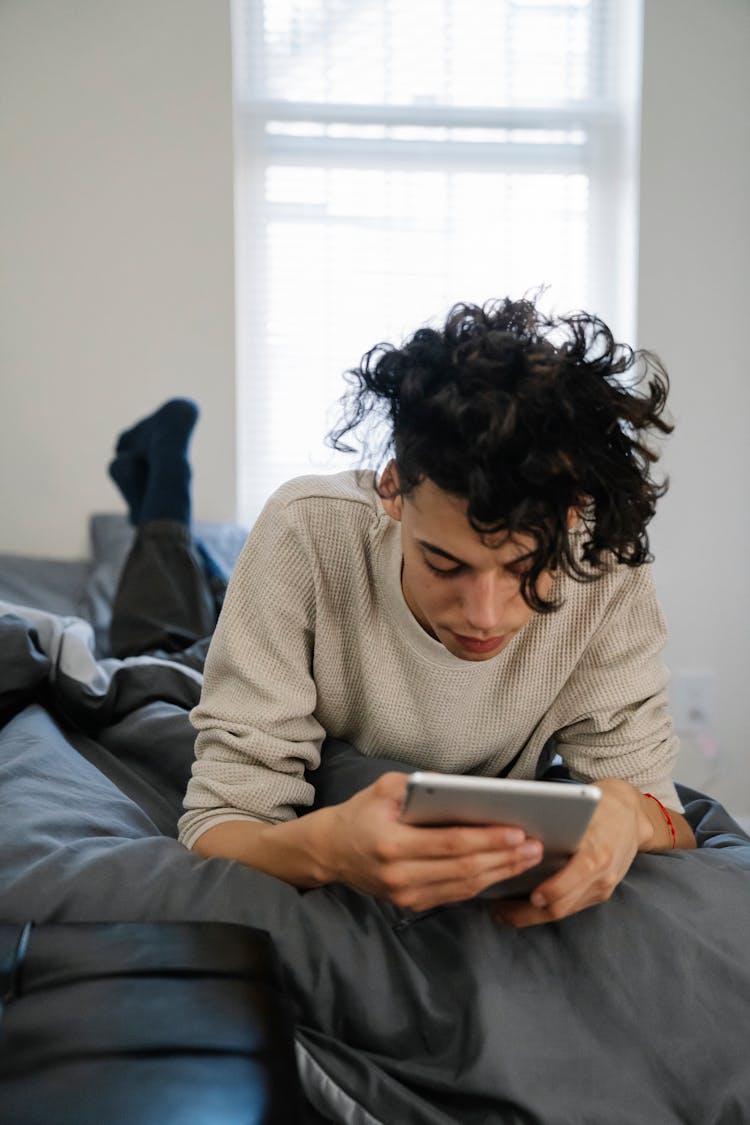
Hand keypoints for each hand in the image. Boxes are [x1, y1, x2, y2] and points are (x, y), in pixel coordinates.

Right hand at [310, 771, 544, 910]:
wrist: (330, 851)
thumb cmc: (361, 813)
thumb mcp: (383, 787)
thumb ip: (420, 785)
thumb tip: (463, 789)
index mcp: (392, 842)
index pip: (450, 843)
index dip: (487, 839)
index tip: (517, 831)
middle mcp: (399, 874)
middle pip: (463, 868)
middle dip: (504, 858)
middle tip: (535, 846)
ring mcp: (405, 894)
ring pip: (463, 886)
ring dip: (500, 873)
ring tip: (528, 858)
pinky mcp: (410, 904)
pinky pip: (454, 895)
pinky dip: (482, 883)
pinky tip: (503, 870)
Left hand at [494, 778, 649, 928]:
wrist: (631, 816)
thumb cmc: (598, 808)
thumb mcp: (579, 812)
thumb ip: (554, 827)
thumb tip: (514, 838)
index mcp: (595, 855)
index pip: (569, 883)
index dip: (548, 893)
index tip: (526, 896)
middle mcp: (602, 876)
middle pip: (561, 907)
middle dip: (527, 914)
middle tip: (498, 912)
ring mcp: (603, 888)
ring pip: (564, 911)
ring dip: (532, 916)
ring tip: (505, 911)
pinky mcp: (601, 893)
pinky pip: (571, 906)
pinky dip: (548, 907)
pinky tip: (526, 904)